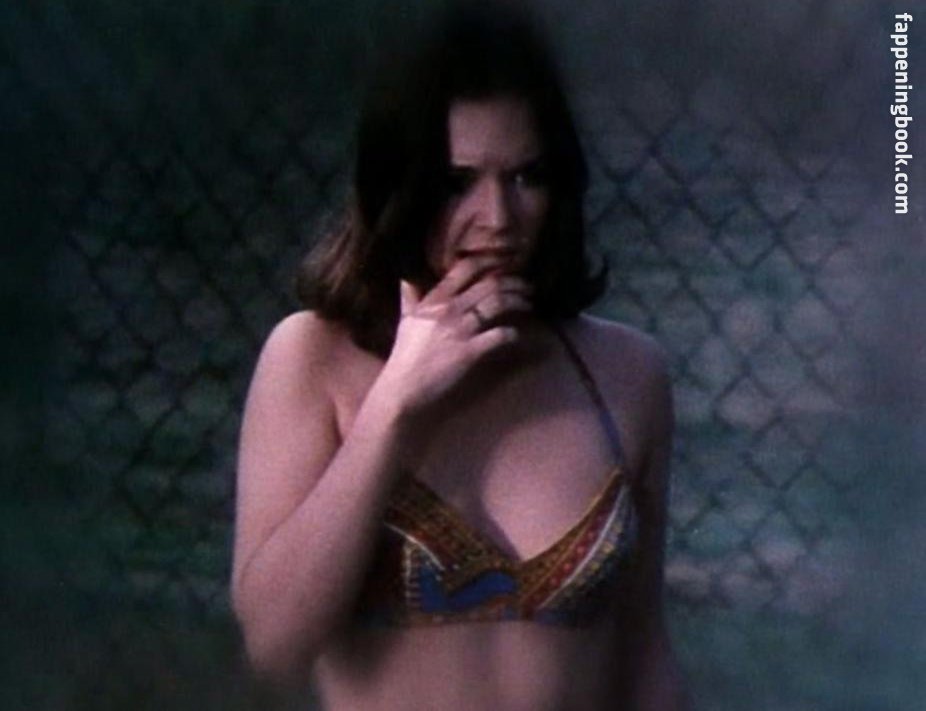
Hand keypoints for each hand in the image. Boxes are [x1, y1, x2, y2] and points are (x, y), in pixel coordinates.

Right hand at [376, 255, 531, 418]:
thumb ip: (410, 299)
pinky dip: (511, 333)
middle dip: (514, 282)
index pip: (464, 269)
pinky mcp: (470, 351)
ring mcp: (460, 330)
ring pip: (498, 304)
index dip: (489, 262)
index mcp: (434, 300)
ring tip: (528, 304)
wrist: (402, 388)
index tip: (505, 264)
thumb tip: (406, 279)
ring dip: (518, 301)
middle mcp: (449, 310)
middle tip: (527, 286)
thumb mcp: (405, 322)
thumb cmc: (405, 356)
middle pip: (489, 285)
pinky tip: (516, 335)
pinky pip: (499, 335)